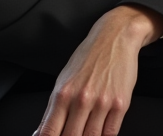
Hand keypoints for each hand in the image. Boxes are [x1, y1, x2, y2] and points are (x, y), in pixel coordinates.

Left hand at [34, 5, 162, 135]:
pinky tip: (99, 134)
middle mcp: (82, 99)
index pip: (50, 131)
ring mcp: (102, 103)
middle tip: (70, 135)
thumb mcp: (64, 79)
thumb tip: (41, 132)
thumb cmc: (89, 57)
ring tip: (84, 133)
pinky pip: (110, 133)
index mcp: (63, 93)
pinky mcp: (121, 104)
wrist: (115, 37)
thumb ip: (53, 109)